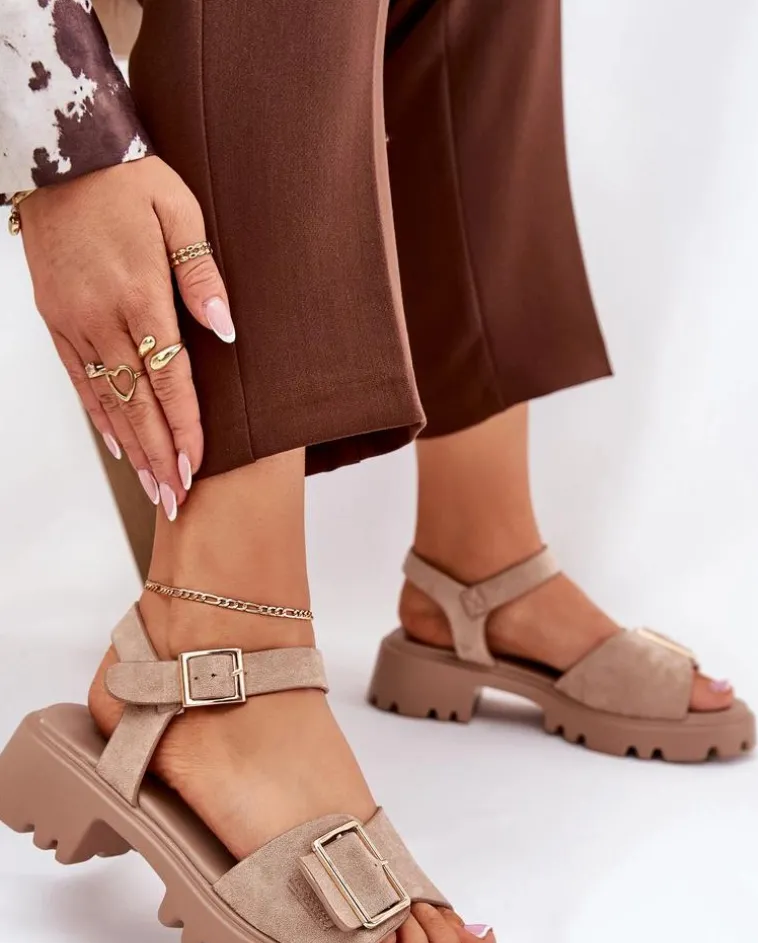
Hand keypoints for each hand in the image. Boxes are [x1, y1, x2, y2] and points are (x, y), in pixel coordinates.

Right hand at [19, 156, 234, 519]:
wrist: (61, 152)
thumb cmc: (130, 179)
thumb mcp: (180, 212)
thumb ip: (203, 275)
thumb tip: (226, 330)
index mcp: (139, 295)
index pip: (168, 379)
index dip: (184, 428)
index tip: (197, 467)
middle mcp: (102, 317)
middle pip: (136, 403)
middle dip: (159, 456)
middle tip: (175, 500)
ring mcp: (74, 321)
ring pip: (106, 400)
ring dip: (131, 448)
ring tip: (151, 487)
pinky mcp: (55, 319)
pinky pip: (79, 378)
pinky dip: (98, 415)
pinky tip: (116, 443)